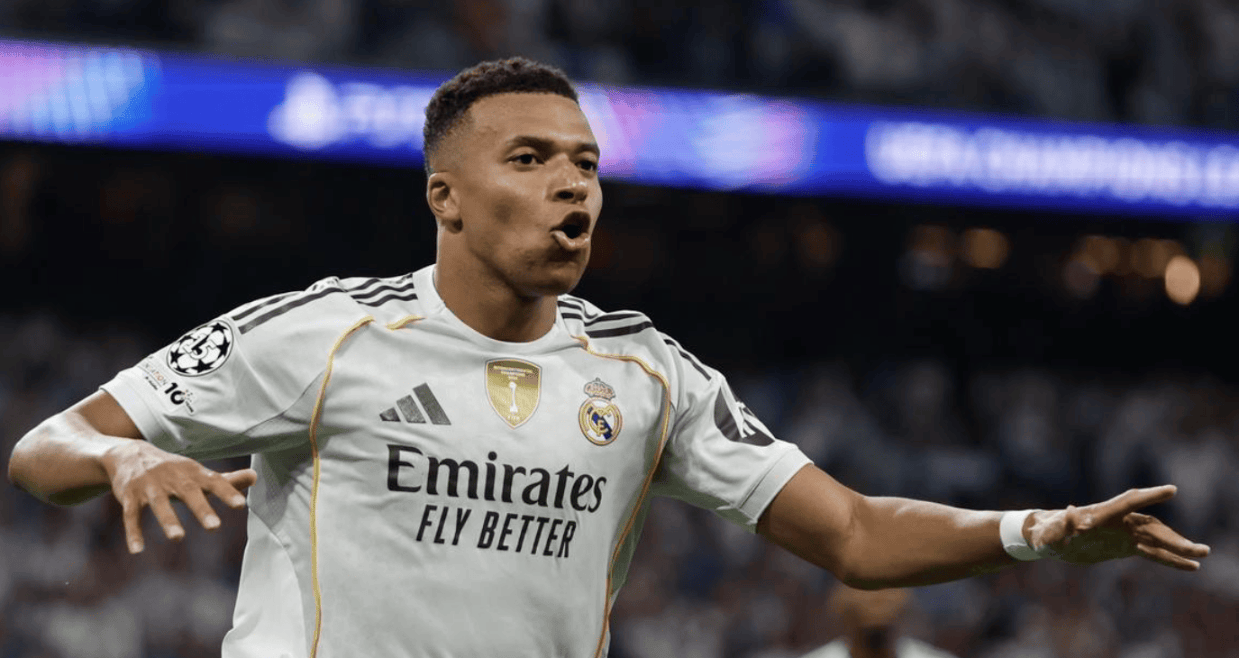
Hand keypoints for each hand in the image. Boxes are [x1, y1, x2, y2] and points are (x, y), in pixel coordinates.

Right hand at [100, 440, 256, 553]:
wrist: (130, 455)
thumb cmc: (173, 470)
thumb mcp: (198, 473)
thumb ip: (226, 480)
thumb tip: (256, 477)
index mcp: (192, 472)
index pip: (213, 481)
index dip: (227, 492)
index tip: (241, 505)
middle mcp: (172, 477)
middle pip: (188, 491)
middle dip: (201, 508)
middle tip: (215, 527)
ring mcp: (149, 486)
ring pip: (158, 502)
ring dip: (168, 519)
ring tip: (178, 537)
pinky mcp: (129, 496)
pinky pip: (131, 514)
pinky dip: (133, 532)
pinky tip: (137, 550)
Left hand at [1026, 485, 1210, 570]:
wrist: (1046, 539)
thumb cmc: (1045, 534)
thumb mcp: (1049, 533)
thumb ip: (1061, 525)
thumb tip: (1070, 511)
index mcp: (1100, 514)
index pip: (1128, 501)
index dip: (1149, 496)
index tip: (1171, 490)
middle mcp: (1116, 521)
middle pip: (1151, 525)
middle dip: (1175, 537)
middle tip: (1201, 548)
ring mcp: (1123, 532)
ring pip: (1156, 538)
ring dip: (1178, 546)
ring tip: (1203, 555)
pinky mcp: (1123, 546)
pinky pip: (1151, 551)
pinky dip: (1169, 558)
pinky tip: (1190, 566)